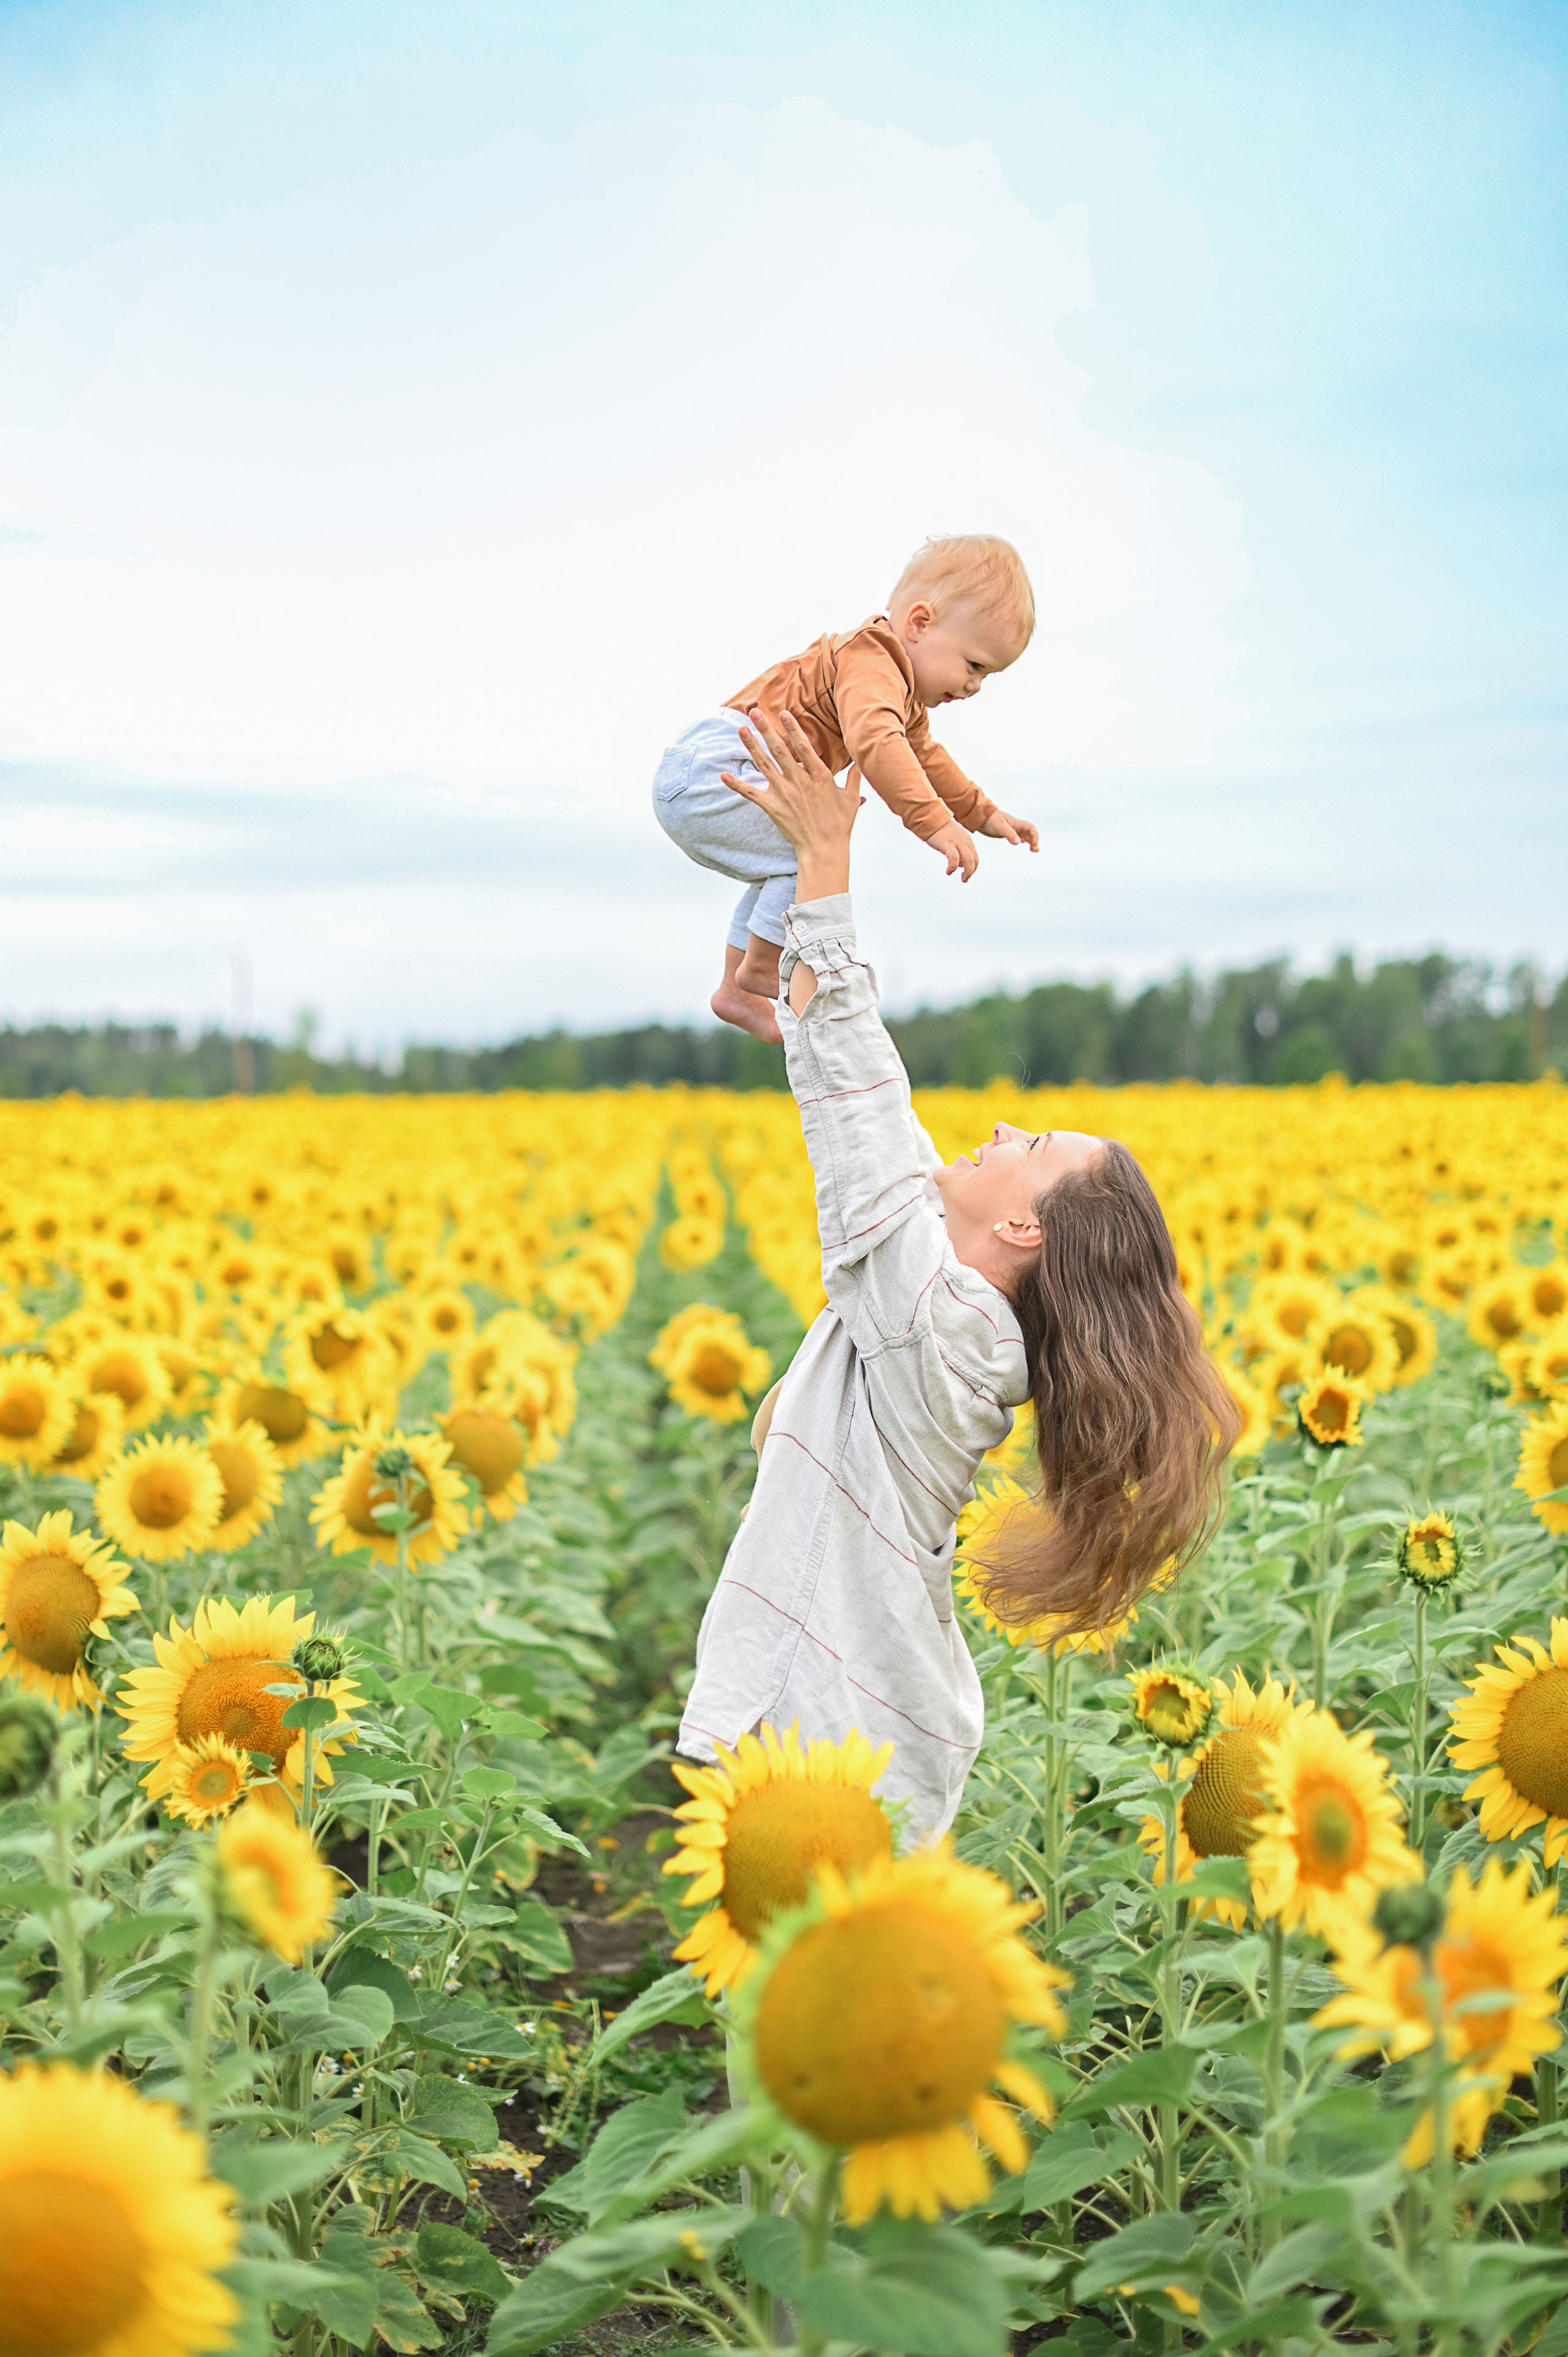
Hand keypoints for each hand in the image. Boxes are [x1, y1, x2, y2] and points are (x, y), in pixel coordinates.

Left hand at [721, 709, 860, 901]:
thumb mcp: (852, 798)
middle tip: (755, 712)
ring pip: (765, 765)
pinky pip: (751, 794)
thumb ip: (854, 777)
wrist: (824, 849)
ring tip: (741, 730)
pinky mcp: (773, 808)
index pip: (803, 747)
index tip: (783, 713)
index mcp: (819, 776)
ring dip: (752, 746)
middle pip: (780, 750)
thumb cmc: (839, 825)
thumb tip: (861, 761)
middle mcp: (800, 781)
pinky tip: (723, 775)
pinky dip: (736, 785)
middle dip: (767, 729)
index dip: (793, 729)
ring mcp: (785, 794)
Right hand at [926, 819, 978, 881]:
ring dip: (968, 872)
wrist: (930, 818)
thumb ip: (958, 849)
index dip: (972, 867)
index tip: (964, 873)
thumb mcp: (953, 839)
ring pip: (969, 860)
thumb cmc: (939, 830)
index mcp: (966, 840)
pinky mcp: (947, 844)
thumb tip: (960, 863)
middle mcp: (964, 841)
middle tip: (964, 879)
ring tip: (962, 879)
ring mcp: (957, 842)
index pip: (975, 857)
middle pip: (975, 859)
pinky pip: (954, 858)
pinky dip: (953, 867)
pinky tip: (949, 871)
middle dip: (971, 872)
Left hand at [979, 807, 1038, 851]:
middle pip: (1030, 832)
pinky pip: (1017, 835)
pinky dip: (1021, 839)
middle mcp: (1015, 825)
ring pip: (1024, 834)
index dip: (1035, 837)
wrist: (978, 816)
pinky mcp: (1005, 831)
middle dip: (1034, 840)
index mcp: (1016, 823)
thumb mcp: (1000, 827)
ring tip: (1032, 850)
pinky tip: (1020, 843)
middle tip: (1034, 850)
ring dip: (1030, 841)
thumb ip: (1009, 834)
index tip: (1033, 847)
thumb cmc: (989, 820)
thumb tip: (1019, 842)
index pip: (1031, 829)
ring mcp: (1011, 828)